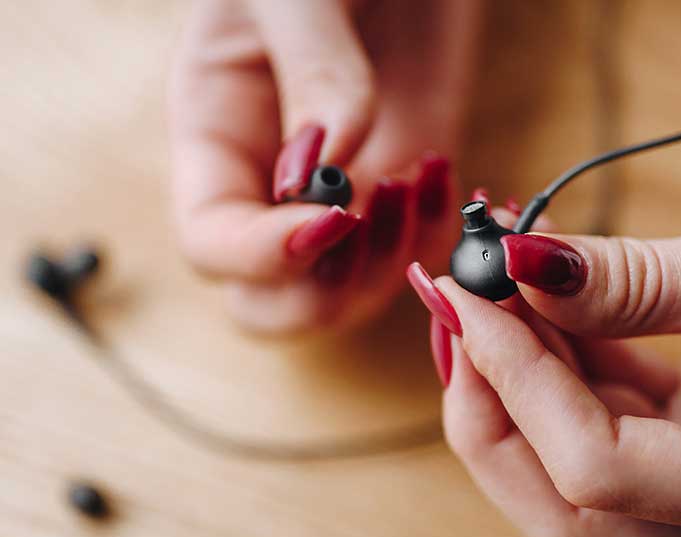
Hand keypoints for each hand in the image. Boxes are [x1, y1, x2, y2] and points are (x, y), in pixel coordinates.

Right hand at [169, 0, 478, 330]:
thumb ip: (311, 73)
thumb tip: (326, 168)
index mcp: (218, 140)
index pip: (215, 245)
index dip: (266, 256)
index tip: (335, 216)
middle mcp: (275, 186)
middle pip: (276, 303)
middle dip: (329, 287)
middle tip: (377, 206)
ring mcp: (348, 192)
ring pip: (353, 294)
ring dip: (394, 259)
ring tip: (420, 172)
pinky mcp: (408, 182)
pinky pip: (418, 250)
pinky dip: (442, 234)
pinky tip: (448, 173)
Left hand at [410, 160, 680, 536]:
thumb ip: (649, 282)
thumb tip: (525, 272)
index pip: (603, 474)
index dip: (519, 381)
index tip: (473, 291)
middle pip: (571, 509)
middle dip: (494, 406)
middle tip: (457, 306)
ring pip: (579, 477)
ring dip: (522, 385)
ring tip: (495, 291)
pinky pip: (612, 430)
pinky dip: (566, 372)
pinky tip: (548, 306)